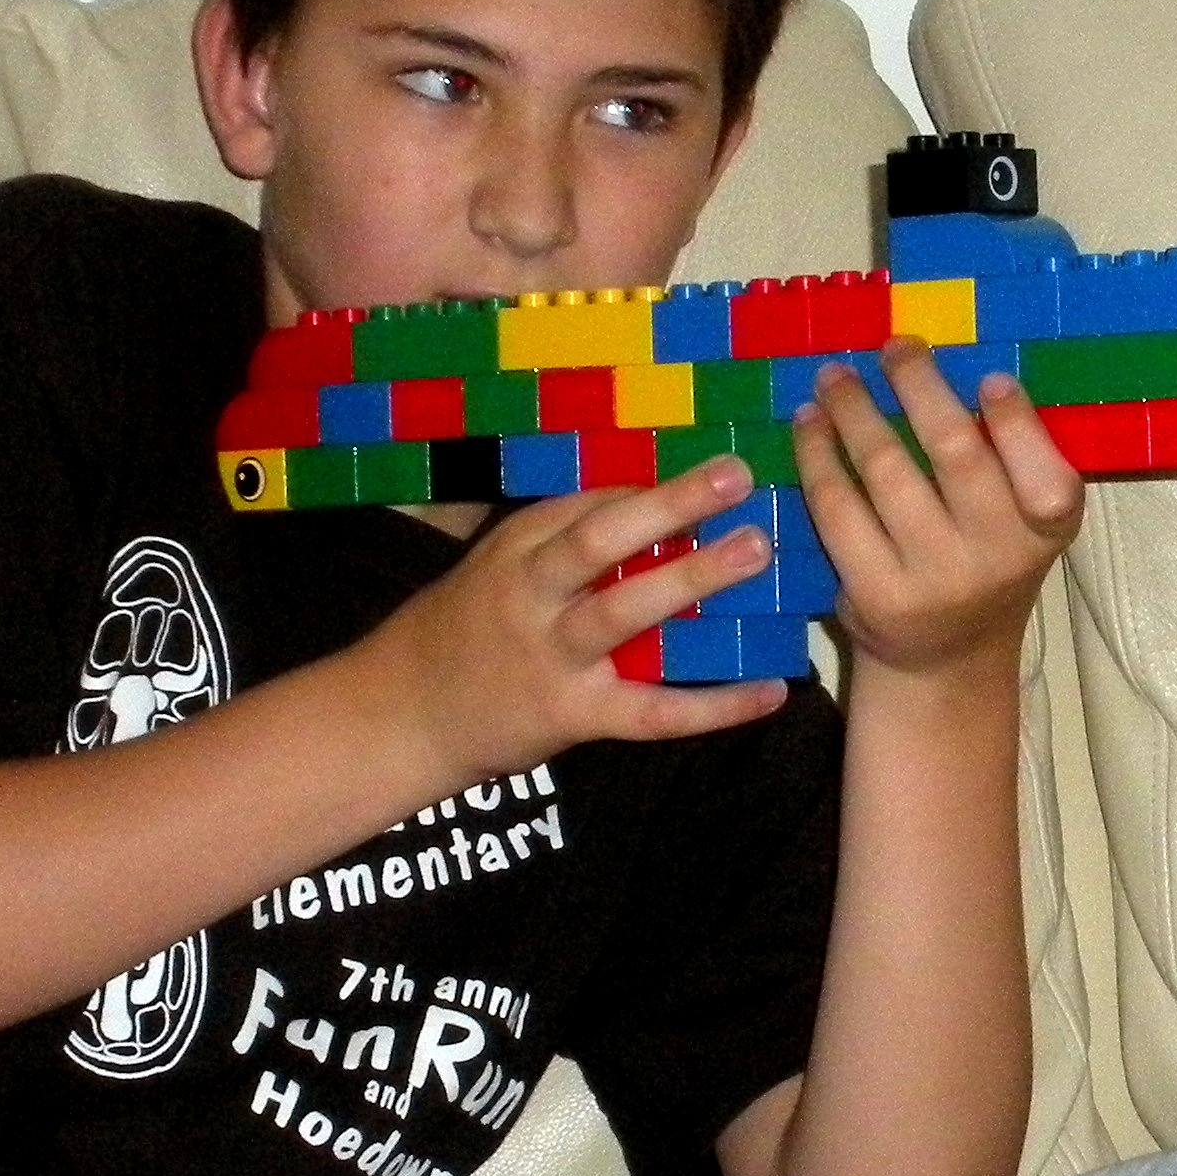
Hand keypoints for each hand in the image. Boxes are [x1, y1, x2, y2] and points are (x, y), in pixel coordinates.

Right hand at [358, 455, 790, 782]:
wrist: (405, 714)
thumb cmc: (471, 627)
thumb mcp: (502, 567)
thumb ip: (565, 537)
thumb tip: (655, 498)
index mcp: (518, 550)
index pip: (588, 504)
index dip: (653, 483)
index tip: (718, 459)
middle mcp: (531, 596)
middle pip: (596, 541)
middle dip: (668, 505)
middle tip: (737, 475)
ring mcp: (553, 657)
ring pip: (622, 612)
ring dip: (690, 579)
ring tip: (754, 551)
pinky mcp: (575, 716)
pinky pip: (653, 712)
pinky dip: (716, 705)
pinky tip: (771, 688)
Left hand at [789, 338, 1082, 679]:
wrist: (947, 658)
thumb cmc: (984, 561)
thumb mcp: (1019, 519)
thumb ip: (1005, 458)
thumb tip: (941, 364)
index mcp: (1047, 532)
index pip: (1048, 481)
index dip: (1019, 427)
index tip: (989, 379)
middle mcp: (998, 559)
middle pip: (955, 454)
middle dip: (919, 387)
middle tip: (894, 347)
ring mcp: (935, 580)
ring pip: (886, 471)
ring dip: (854, 410)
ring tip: (836, 376)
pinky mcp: (876, 593)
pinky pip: (838, 507)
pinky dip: (818, 456)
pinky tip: (810, 425)